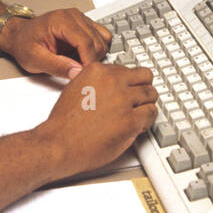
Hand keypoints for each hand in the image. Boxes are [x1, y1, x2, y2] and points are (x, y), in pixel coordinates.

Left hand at [0, 8, 111, 78]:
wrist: (19, 35)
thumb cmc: (24, 44)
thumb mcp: (35, 59)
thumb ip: (57, 66)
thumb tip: (77, 73)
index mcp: (61, 20)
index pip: (86, 42)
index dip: (89, 62)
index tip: (86, 75)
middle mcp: (74, 16)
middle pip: (97, 41)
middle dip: (91, 60)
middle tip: (78, 72)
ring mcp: (81, 18)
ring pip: (103, 39)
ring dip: (95, 55)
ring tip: (78, 63)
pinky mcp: (85, 24)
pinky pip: (102, 37)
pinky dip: (97, 49)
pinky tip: (83, 56)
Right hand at [36, 61, 157, 176]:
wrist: (60, 143)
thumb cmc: (64, 123)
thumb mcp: (75, 88)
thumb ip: (94, 81)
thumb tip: (108, 84)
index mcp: (98, 71)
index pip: (128, 69)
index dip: (130, 82)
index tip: (131, 89)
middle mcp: (112, 81)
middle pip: (145, 77)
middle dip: (143, 89)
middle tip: (139, 100)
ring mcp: (123, 100)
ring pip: (151, 94)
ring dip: (146, 105)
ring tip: (138, 115)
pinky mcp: (130, 120)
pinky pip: (151, 113)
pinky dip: (147, 121)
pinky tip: (137, 126)